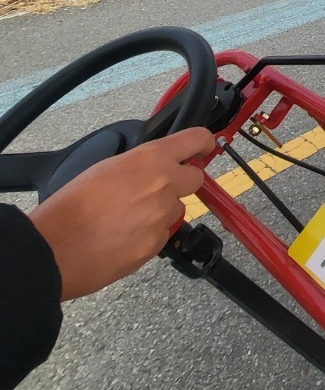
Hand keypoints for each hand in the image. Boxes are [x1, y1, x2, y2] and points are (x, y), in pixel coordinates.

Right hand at [29, 128, 214, 299]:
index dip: (203, 142)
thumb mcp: (106, 167)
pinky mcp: (156, 245)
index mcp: (151, 159)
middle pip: (195, 179)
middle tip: (155, 189)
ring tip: (125, 218)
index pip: (196, 140)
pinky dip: (147, 236)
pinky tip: (122, 236)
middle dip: (180, 182)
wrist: (55, 249)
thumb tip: (153, 167)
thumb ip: (140, 164)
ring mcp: (162, 217)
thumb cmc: (70, 207)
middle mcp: (164, 185)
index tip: (205, 146)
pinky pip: (161, 235)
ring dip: (160, 212)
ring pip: (175, 209)